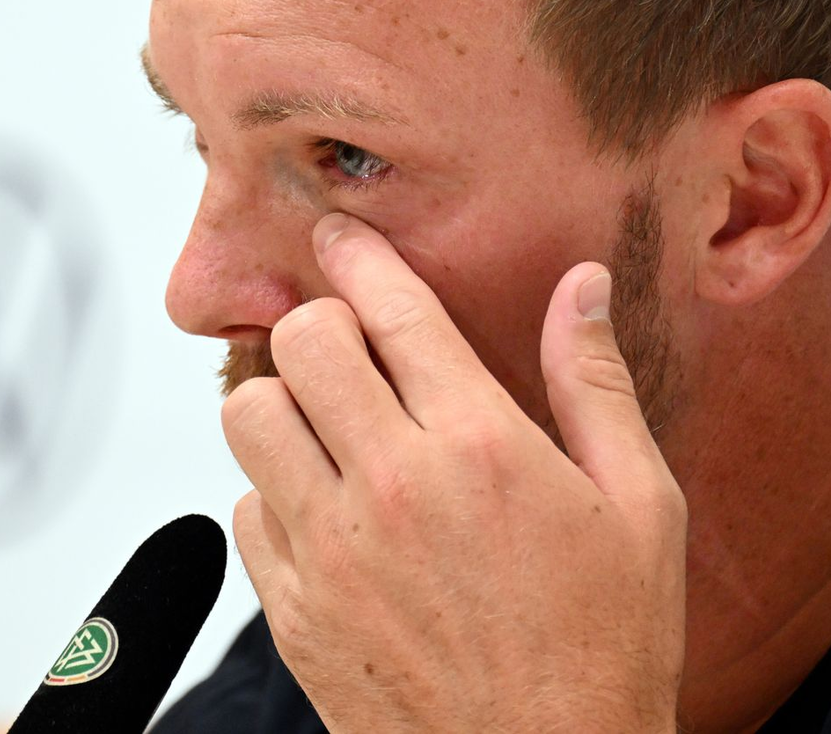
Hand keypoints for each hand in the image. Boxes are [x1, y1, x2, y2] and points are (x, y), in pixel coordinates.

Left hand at [222, 213, 686, 733]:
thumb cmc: (601, 645)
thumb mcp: (638, 507)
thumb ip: (594, 383)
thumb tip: (580, 286)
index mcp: (479, 446)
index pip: (391, 307)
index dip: (357, 253)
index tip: (340, 236)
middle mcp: (394, 485)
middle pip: (302, 341)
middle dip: (321, 324)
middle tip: (348, 346)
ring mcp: (332, 550)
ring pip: (250, 412)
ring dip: (284, 403)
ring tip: (329, 425)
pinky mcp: (293, 607)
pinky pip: (244, 507)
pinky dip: (273, 495)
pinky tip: (328, 514)